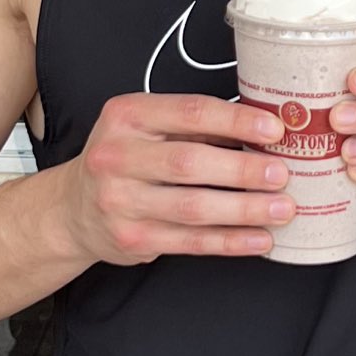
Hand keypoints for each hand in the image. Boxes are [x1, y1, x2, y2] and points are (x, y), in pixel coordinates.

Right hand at [70, 93, 291, 264]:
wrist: (73, 208)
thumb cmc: (126, 160)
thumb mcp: (147, 128)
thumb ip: (195, 127)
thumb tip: (263, 131)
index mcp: (127, 116)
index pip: (190, 112)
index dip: (236, 121)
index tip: (274, 131)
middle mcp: (117, 156)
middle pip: (190, 163)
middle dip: (243, 170)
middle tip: (282, 174)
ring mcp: (120, 201)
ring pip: (193, 208)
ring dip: (245, 210)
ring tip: (282, 209)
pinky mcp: (132, 239)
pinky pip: (190, 242)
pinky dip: (230, 241)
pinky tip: (260, 239)